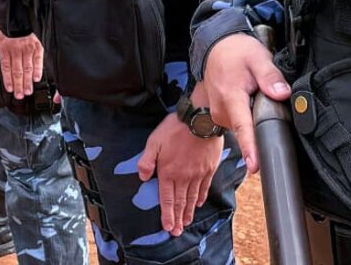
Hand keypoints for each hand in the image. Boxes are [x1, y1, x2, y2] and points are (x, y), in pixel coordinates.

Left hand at [0, 24, 42, 97]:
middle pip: (17, 71)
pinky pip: (38, 60)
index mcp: (6, 48)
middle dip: (18, 85)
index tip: (9, 89)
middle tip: (20, 96)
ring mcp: (27, 49)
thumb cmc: (8, 21)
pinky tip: (37, 78)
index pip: (6, 68)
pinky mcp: (37, 45)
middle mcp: (16, 50)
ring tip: (28, 91)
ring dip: (27, 81)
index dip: (8, 80)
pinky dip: (38, 69)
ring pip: (27, 68)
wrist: (18, 12)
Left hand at [137, 108, 222, 235]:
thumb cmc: (175, 129)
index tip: (167, 227)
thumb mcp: (154, 141)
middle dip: (178, 219)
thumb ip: (147, 160)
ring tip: (186, 222)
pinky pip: (204, 187)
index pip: (167, 198)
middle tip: (177, 232)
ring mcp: (198, 174)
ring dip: (188, 212)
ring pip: (192, 197)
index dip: (167, 214)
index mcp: (169, 172)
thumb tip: (142, 177)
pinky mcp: (209, 169)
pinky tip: (198, 204)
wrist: (200, 120)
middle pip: (180, 202)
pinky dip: (201, 197)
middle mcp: (184, 177)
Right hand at [203, 33, 289, 174]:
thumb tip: (282, 94)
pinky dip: (247, 114)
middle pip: (248, 129)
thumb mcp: (257, 57)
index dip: (250, 148)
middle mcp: (221, 110)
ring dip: (254, 117)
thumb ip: (270, 76)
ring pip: (244, 126)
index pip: (243, 126)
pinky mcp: (220, 116)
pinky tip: (247, 98)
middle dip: (262, 122)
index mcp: (231, 96)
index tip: (256, 166)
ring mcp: (219, 114)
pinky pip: (239, 122)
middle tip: (264, 97)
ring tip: (253, 92)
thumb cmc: (236, 52)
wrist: (216, 48)